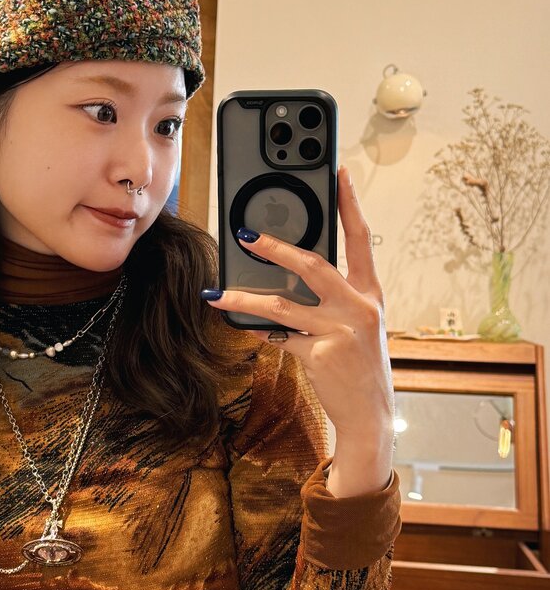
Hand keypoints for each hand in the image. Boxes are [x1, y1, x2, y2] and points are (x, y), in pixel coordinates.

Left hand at [204, 166, 394, 437]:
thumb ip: (333, 301)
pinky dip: (263, 334)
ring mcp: (340, 331)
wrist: (371, 417)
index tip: (340, 173)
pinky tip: (252, 332)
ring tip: (218, 294)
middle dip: (275, 248)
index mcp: (370, 294)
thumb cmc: (361, 368)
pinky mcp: (320, 354)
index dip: (350, 203)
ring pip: (282, 305)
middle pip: (312, 265)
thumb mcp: (358, 327)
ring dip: (244, 299)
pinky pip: (280, 337)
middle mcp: (359, 307)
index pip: (361, 238)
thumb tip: (289, 279)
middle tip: (245, 235)